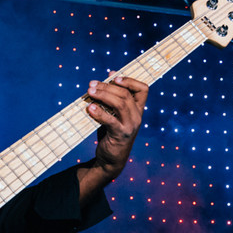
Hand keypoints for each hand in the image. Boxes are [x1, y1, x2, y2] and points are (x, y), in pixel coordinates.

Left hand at [80, 74, 147, 197]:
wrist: (111, 158)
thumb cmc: (111, 132)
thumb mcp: (114, 113)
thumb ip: (114, 96)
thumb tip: (111, 73)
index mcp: (138, 109)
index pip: (143, 89)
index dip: (130, 80)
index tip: (114, 78)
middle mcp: (137, 116)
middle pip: (125, 94)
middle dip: (107, 87)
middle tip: (91, 85)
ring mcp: (130, 126)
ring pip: (120, 104)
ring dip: (103, 95)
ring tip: (90, 92)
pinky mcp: (120, 135)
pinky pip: (110, 120)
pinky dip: (99, 112)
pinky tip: (90, 108)